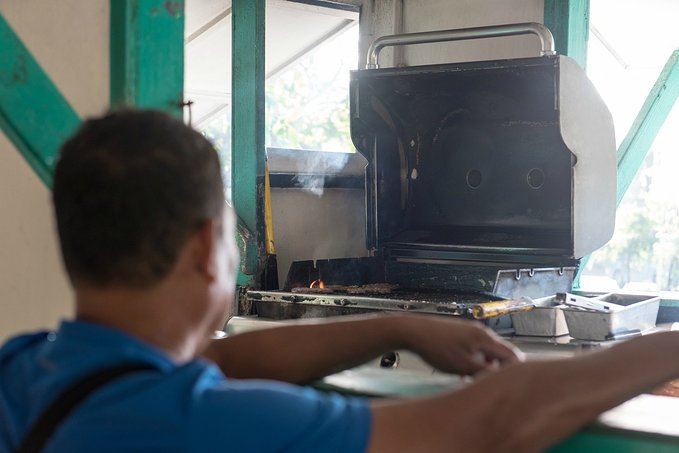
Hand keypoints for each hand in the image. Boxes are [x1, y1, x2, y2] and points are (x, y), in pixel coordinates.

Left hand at [399, 315, 523, 374]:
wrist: (413, 331)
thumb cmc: (437, 348)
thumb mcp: (462, 366)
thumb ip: (484, 372)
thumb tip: (502, 379)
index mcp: (485, 338)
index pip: (512, 354)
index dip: (516, 370)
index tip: (514, 385)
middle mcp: (481, 332)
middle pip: (500, 353)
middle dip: (499, 369)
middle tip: (490, 385)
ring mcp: (470, 331)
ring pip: (487, 352)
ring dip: (485, 366)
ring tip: (472, 379)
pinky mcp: (460, 333)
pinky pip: (475, 348)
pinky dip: (474, 360)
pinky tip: (461, 371)